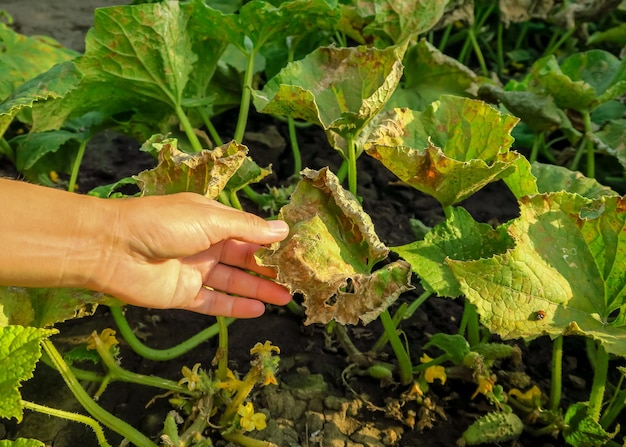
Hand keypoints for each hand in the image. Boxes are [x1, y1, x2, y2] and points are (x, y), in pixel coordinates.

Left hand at [95, 193, 290, 317]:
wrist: (112, 248)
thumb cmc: (163, 223)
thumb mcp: (211, 218)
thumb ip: (247, 228)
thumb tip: (283, 229)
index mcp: (212, 220)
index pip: (248, 233)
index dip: (271, 242)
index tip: (296, 252)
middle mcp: (206, 245)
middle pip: (244, 259)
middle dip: (269, 269)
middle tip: (296, 280)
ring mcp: (194, 271)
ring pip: (233, 282)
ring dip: (258, 289)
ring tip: (286, 297)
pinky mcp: (183, 295)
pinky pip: (213, 303)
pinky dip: (234, 308)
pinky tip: (258, 310)